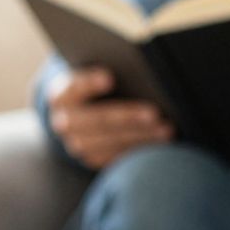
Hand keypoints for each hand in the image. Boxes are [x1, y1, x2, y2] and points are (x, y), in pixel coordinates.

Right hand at [48, 66, 171, 169]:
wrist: (82, 112)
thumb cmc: (99, 84)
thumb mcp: (97, 73)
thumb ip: (112, 70)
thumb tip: (141, 71)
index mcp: (62, 95)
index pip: (73, 87)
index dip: (89, 83)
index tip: (109, 78)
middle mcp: (64, 122)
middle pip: (97, 119)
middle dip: (127, 117)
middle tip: (155, 113)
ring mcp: (76, 144)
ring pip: (109, 142)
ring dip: (140, 136)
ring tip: (166, 130)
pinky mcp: (92, 159)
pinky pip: (118, 157)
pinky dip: (140, 150)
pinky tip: (161, 143)